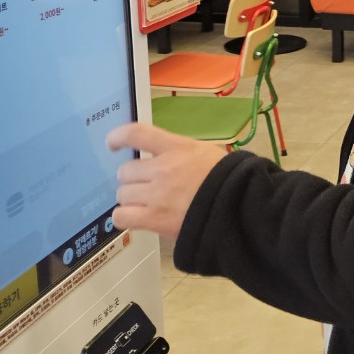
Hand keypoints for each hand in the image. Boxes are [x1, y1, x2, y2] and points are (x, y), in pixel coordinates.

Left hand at [108, 122, 228, 239]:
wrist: (241, 207)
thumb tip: (162, 157)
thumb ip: (181, 153)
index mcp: (177, 148)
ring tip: (147, 203)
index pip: (137, 133)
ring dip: (132, 198)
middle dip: (134, 179)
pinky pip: (122, 216)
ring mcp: (157, 195)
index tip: (113, 144)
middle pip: (125, 170)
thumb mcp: (207, 153)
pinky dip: (126, 217)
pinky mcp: (154, 219)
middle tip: (147, 186)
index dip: (118, 137)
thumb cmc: (229, 179)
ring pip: (122, 194)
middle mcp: (162, 168)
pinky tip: (136, 217)